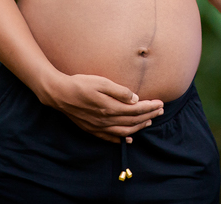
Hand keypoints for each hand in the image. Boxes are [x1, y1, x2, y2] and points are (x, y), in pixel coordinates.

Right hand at [46, 73, 163, 142]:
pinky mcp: (92, 129)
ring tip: (150, 121)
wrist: (59, 94)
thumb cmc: (80, 84)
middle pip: (133, 120)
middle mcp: (106, 120)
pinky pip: (110, 137)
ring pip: (124, 130)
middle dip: (149, 115)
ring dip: (139, 127)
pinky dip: (122, 138)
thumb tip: (135, 99)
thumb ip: (119, 91)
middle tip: (160, 110)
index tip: (160, 103)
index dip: (150, 107)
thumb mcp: (101, 82)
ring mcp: (99, 127)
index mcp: (110, 107)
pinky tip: (129, 138)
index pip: (136, 109)